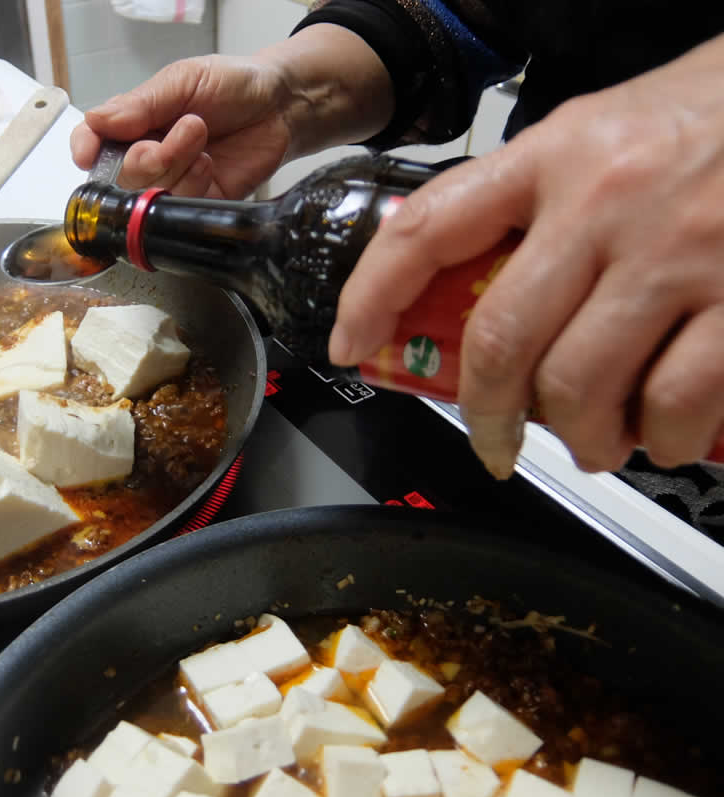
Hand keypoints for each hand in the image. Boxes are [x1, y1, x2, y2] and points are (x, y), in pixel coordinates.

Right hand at [70, 55, 294, 198]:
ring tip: (203, 139)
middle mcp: (148, 154)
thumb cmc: (233, 85)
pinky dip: (193, 186)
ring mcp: (172, 182)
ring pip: (149, 196)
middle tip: (188, 129)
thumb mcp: (183, 80)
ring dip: (177, 166)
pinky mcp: (196, 204)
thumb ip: (140, 104)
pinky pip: (178, 211)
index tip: (89, 154)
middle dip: (150, 157)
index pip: (94, 141)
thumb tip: (98, 121)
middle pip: (121, 177)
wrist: (281, 106)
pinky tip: (209, 165)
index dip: (86, 150)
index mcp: (135, 122)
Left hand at [329, 34, 723, 477]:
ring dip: (577, 439)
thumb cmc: (706, 117)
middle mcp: (606, 202)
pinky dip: (660, 438)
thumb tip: (474, 285)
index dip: (369, 296)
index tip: (346, 345)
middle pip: (504, 342)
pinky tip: (663, 433)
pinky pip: (676, 401)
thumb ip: (535, 201)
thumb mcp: (602, 132)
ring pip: (581, 386)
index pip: (427, 229)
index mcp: (554, 154)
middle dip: (486, 415)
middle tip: (492, 441)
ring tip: (591, 441)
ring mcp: (679, 251)